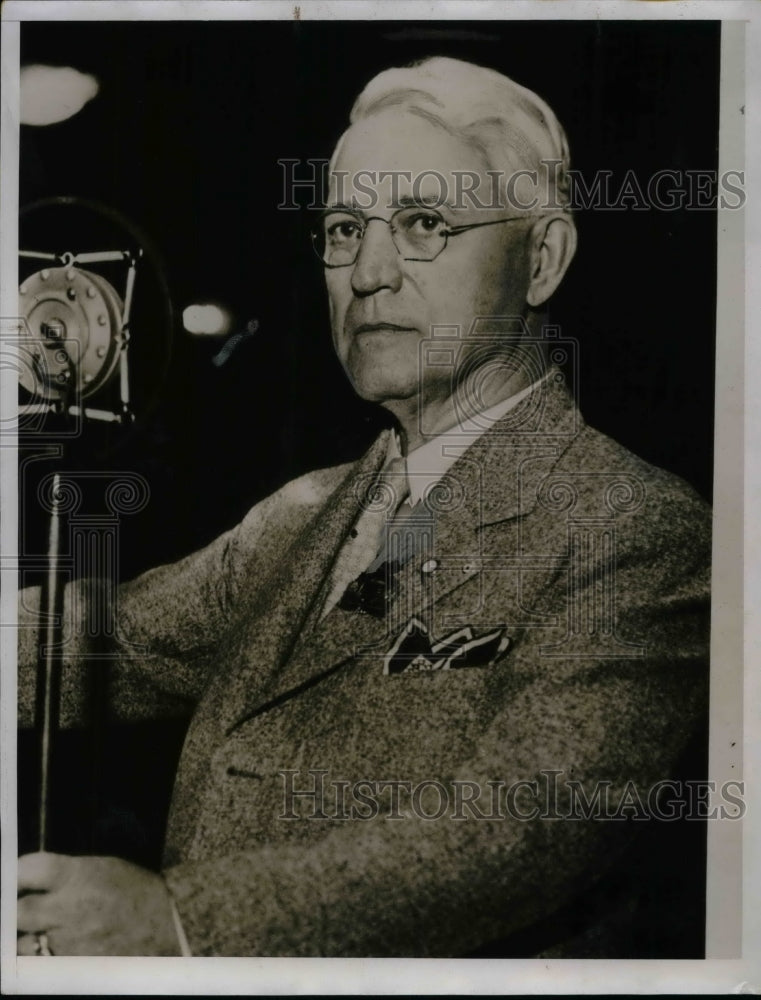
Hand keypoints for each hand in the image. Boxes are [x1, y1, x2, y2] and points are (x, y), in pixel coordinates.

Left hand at [17, 852, 181, 955]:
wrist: (167, 925)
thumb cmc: (134, 891)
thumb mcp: (101, 868)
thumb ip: (63, 874)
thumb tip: (27, 881)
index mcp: (76, 875)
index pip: (27, 870)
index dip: (14, 875)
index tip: (14, 880)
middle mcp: (69, 908)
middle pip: (18, 912)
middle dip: (15, 911)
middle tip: (20, 911)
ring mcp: (69, 941)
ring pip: (24, 945)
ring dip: (26, 938)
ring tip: (39, 931)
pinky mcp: (74, 967)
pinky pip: (43, 964)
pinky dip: (42, 957)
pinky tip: (51, 948)